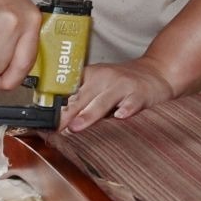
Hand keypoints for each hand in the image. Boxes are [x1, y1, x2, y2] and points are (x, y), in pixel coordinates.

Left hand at [60, 57, 182, 132]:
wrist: (157, 72)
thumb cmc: (123, 84)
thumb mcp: (99, 87)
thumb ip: (81, 102)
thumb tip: (57, 124)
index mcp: (90, 76)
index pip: (69, 89)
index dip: (55, 105)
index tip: (44, 120)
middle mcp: (105, 77)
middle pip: (82, 96)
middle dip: (67, 112)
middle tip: (55, 128)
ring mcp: (123, 85)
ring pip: (104, 100)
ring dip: (89, 114)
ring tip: (77, 127)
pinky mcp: (140, 93)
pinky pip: (132, 102)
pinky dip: (126, 109)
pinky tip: (121, 116)